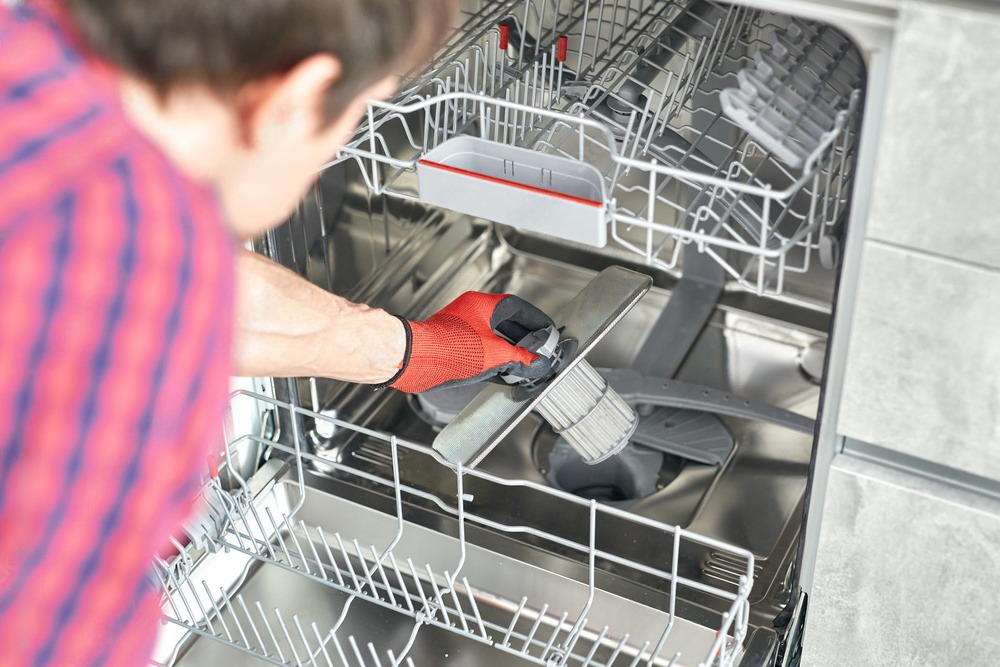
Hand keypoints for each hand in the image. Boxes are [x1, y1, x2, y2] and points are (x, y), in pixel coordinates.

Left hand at [388, 292, 554, 393]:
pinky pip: (480, 350)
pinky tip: (503, 373)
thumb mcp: (494, 353)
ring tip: (523, 363)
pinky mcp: (453, 346)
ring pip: (492, 337)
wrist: (417, 359)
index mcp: (482, 305)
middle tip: (537, 348)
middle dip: (523, 337)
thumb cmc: (447, 347)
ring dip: (508, 350)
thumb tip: (534, 360)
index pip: (517, 307)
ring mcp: (461, 329)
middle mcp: (470, 313)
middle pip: (505, 322)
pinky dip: (494, 360)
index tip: (546, 329)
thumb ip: (518, 357)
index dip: (534, 318)